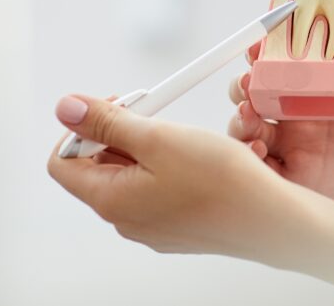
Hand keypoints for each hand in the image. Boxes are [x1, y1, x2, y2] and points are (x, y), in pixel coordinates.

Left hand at [47, 94, 306, 260]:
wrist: (271, 219)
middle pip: (97, 167)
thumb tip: (66, 109)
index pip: (62, 162)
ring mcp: (151, 226)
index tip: (113, 107)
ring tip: (177, 134)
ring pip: (129, 175)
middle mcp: (125, 219)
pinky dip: (165, 165)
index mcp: (110, 199)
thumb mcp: (157, 137)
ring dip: (144, 146)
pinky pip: (155, 188)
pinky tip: (194, 156)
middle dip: (117, 132)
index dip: (80, 128)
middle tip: (152, 112)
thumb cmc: (221, 181)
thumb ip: (107, 122)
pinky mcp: (176, 225)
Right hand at [228, 46, 333, 232]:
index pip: (301, 55)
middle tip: (252, 72)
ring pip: (251, 118)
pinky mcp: (291, 179)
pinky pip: (256, 165)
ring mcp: (297, 145)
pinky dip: (245, 156)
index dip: (281, 39)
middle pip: (265, 82)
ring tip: (249, 109)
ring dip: (242, 108)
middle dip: (250, 72)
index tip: (272, 28)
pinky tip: (256, 151)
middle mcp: (311, 113)